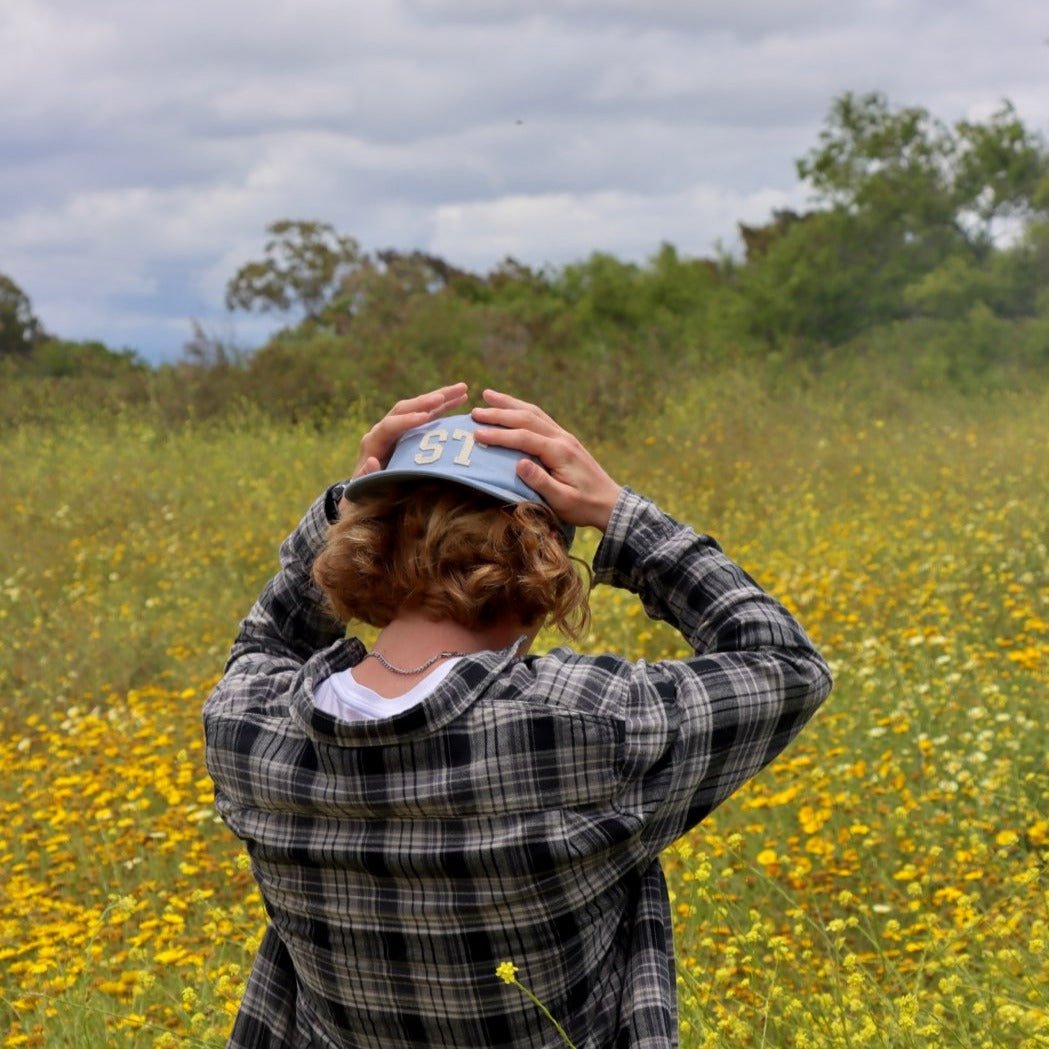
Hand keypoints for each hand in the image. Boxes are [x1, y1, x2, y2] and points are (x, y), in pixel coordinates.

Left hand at [340, 382, 468, 511]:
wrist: (367, 487)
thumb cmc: (367, 489)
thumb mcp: (364, 485)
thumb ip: (367, 475)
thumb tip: (373, 461)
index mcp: (374, 441)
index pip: (390, 426)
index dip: (406, 421)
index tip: (424, 417)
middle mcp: (385, 429)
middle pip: (405, 408)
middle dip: (425, 402)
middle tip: (443, 397)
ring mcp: (399, 427)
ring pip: (419, 406)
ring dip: (441, 397)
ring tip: (462, 389)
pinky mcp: (410, 428)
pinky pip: (428, 413)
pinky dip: (443, 406)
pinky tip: (461, 399)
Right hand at [472, 389, 621, 530]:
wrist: (610, 503)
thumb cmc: (584, 506)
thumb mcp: (562, 500)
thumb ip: (541, 482)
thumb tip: (519, 463)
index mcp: (560, 452)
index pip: (524, 438)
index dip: (499, 434)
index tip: (477, 433)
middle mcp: (562, 438)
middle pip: (527, 418)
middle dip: (499, 413)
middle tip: (475, 411)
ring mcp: (564, 436)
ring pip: (534, 413)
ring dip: (510, 403)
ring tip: (488, 395)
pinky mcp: (565, 440)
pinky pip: (541, 418)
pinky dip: (523, 409)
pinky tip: (512, 408)